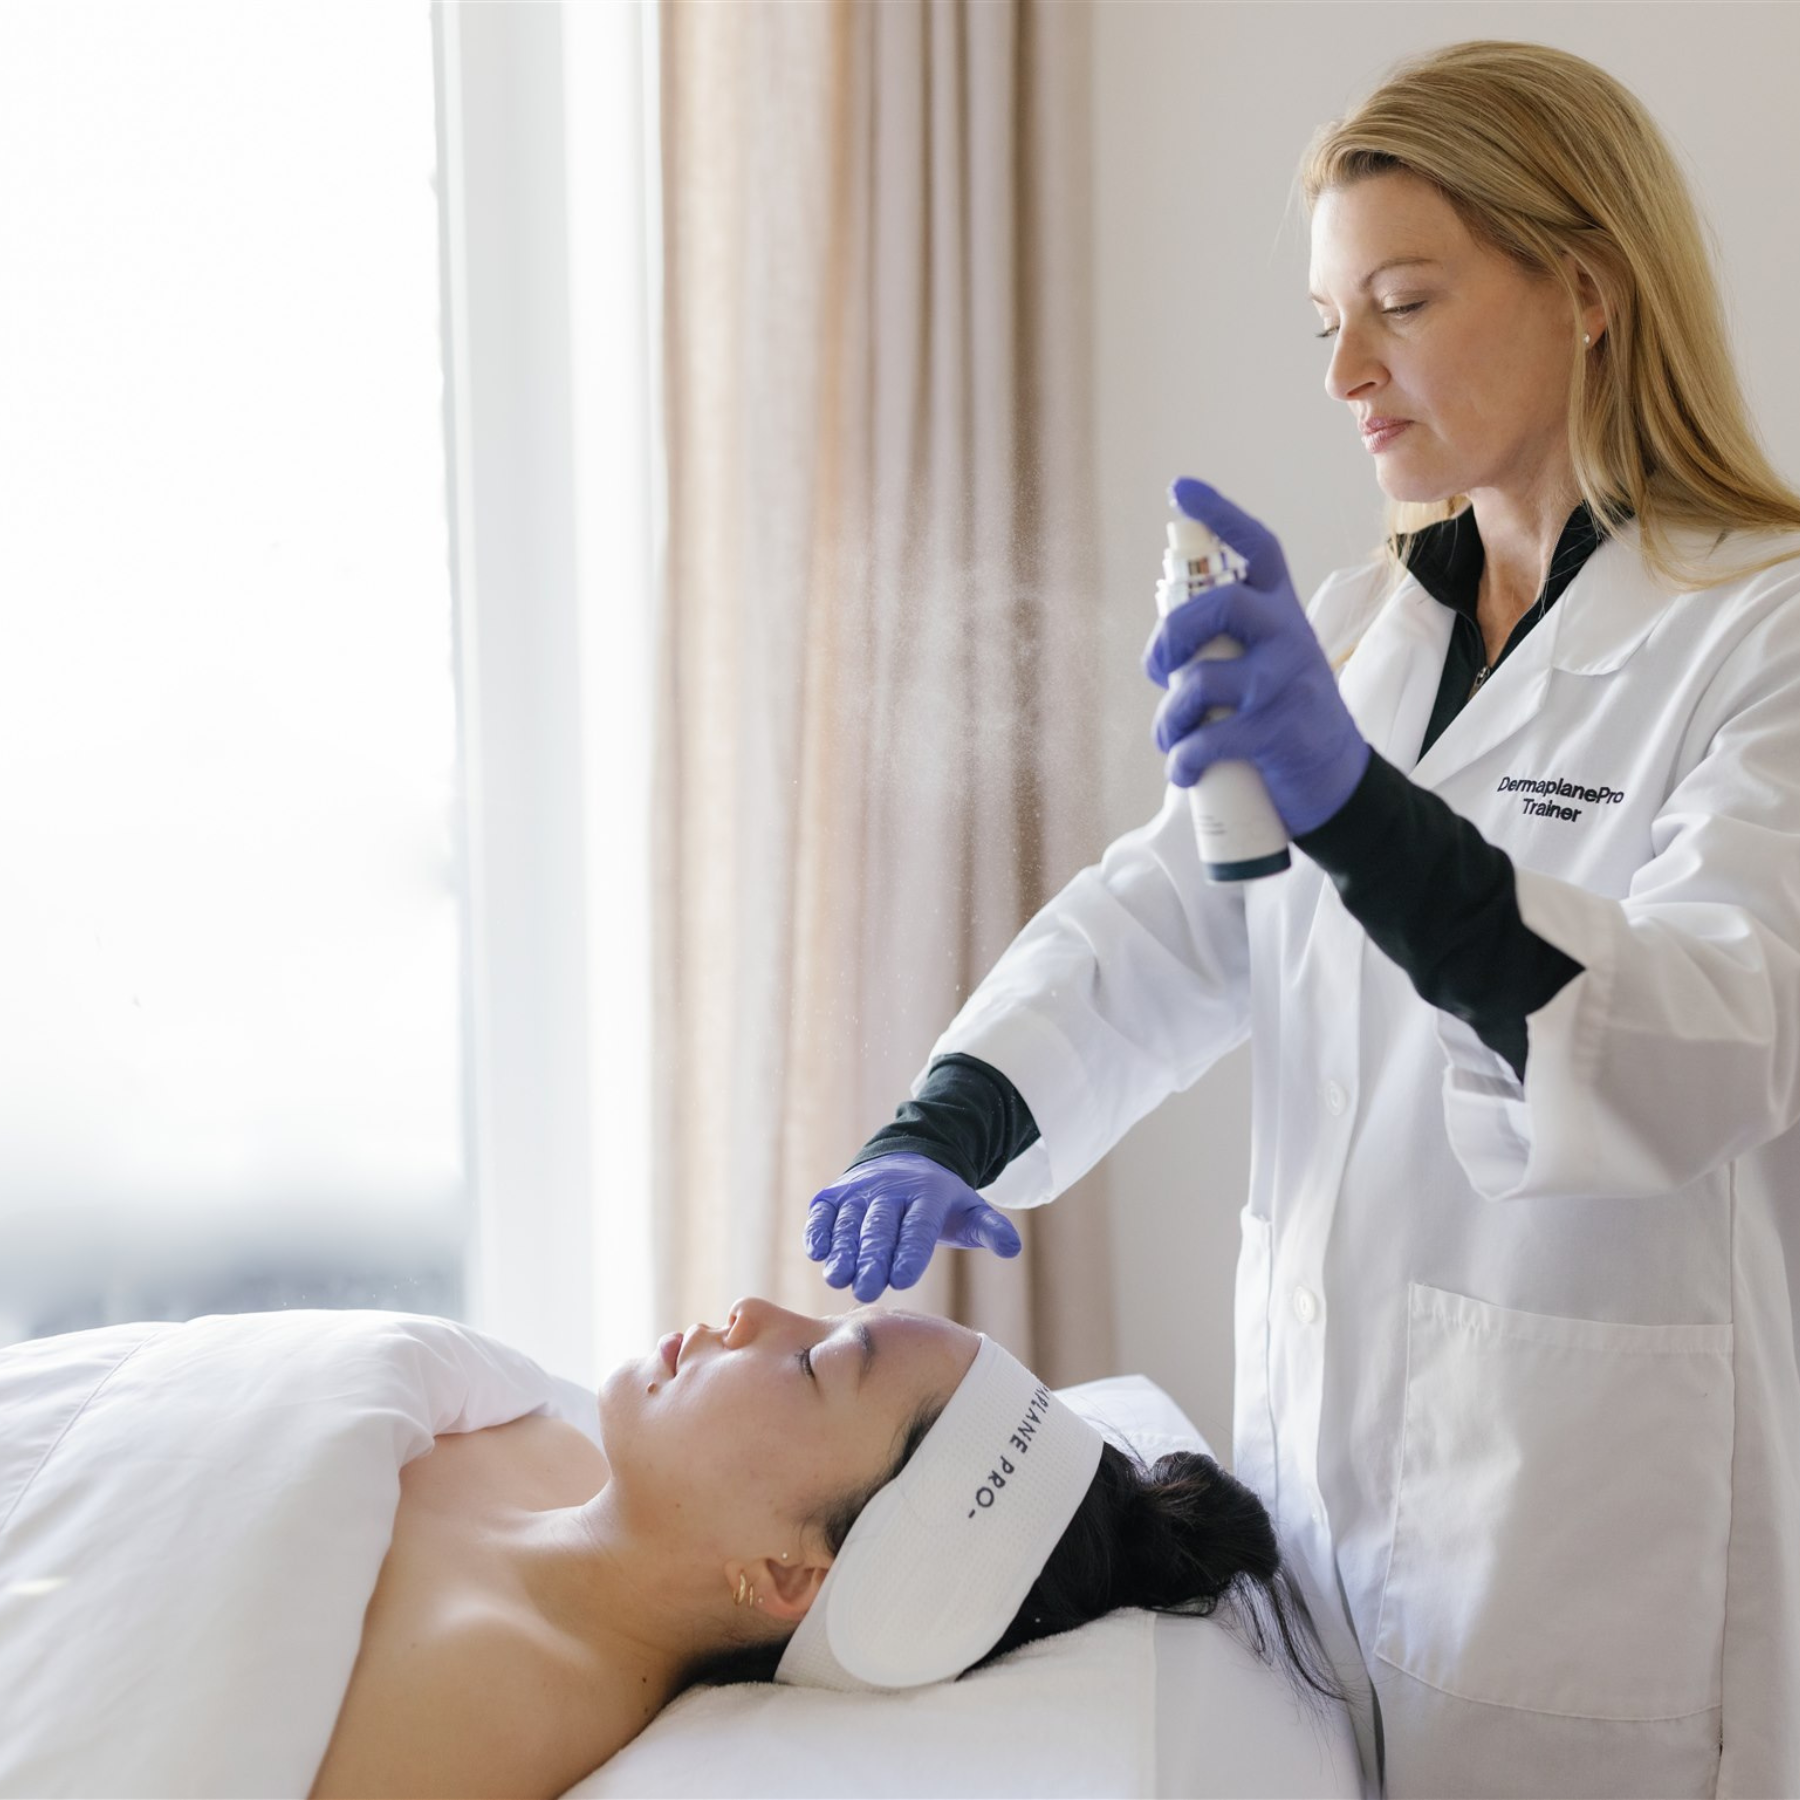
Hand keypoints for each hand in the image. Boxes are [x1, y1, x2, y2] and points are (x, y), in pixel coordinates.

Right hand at [802, 1152, 1022, 1302]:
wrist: (906, 1161)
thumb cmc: (940, 1202)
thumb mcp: (970, 1210)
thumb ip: (990, 1229)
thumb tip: (1013, 1248)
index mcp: (927, 1194)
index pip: (918, 1226)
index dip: (910, 1252)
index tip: (902, 1280)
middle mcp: (890, 1190)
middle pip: (880, 1228)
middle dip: (871, 1259)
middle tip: (865, 1291)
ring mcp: (859, 1190)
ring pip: (849, 1222)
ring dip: (842, 1250)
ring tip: (837, 1278)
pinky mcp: (834, 1194)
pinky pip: (824, 1212)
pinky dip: (818, 1230)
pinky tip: (816, 1252)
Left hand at [1144, 478, 1368, 836]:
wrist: (1340, 782)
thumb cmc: (1289, 719)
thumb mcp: (1272, 665)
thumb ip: (1232, 644)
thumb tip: (1167, 645)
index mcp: (1285, 613)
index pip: (1257, 548)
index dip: (1219, 515)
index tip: (1180, 489)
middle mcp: (1289, 636)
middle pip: (1217, 605)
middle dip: (1169, 636)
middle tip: (1157, 669)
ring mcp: (1286, 682)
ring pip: (1199, 681)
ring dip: (1168, 719)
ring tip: (1169, 738)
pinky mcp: (1277, 731)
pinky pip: (1206, 740)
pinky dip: (1182, 761)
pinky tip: (1183, 772)